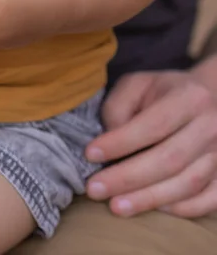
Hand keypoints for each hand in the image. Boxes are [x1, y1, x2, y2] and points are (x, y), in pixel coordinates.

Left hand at [85, 70, 216, 217]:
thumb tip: (108, 142)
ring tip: (115, 206)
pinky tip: (151, 209)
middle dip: (127, 178)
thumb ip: (118, 107)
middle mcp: (212, 126)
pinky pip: (208, 200)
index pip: (153, 125)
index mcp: (189, 98)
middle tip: (94, 189)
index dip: (120, 143)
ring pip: (188, 183)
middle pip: (170, 159)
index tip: (90, 154)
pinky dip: (179, 209)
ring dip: (148, 199)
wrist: (210, 98)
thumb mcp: (136, 85)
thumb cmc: (163, 93)